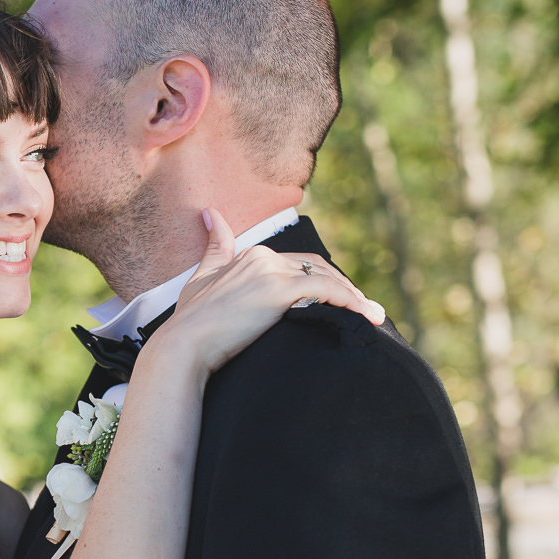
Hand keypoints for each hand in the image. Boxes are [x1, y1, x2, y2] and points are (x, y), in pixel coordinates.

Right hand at [164, 208, 385, 375]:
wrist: (184, 345)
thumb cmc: (190, 321)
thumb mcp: (202, 278)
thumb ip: (215, 247)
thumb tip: (211, 212)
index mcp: (250, 255)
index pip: (300, 263)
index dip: (325, 280)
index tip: (343, 299)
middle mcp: (264, 257)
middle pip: (318, 269)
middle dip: (345, 288)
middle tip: (367, 311)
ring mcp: (272, 272)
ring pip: (327, 279)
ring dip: (355, 297)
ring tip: (374, 317)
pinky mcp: (279, 291)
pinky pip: (327, 291)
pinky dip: (351, 302)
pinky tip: (366, 317)